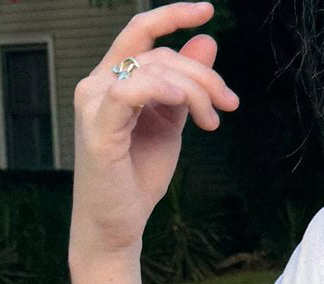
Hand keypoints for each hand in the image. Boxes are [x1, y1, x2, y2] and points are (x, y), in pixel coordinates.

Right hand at [70, 2, 239, 256]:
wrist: (118, 223)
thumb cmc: (139, 175)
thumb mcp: (172, 124)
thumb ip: (186, 86)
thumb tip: (207, 42)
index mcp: (115, 78)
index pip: (142, 31)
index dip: (174, 15)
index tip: (208, 11)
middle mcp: (98, 83)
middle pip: (161, 55)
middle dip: (203, 76)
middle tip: (229, 104)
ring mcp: (94, 103)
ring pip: (152, 70)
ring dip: (194, 91)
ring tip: (213, 122)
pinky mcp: (98, 128)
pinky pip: (129, 92)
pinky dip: (160, 89)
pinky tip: (184, 102)